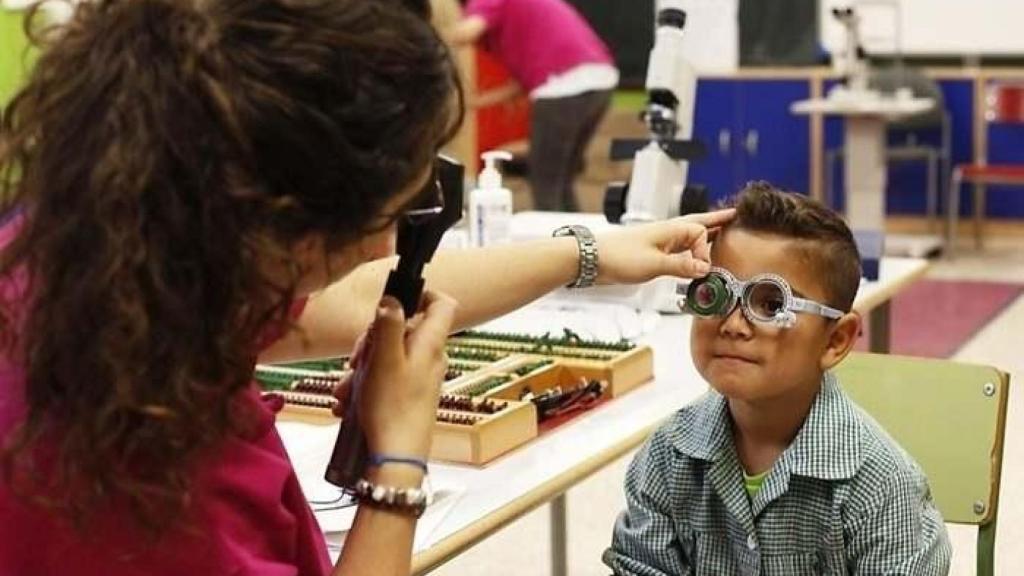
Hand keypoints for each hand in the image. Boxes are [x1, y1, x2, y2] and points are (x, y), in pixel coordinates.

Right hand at [339, 291, 455, 458]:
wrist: (396, 459)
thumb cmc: (392, 408)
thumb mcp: (384, 359)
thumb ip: (389, 324)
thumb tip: (392, 298)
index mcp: (430, 343)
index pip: (441, 304)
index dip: (421, 294)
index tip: (393, 300)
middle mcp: (430, 358)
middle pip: (403, 331)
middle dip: (372, 341)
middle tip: (355, 359)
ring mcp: (420, 379)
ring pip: (388, 358)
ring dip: (361, 369)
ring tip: (344, 391)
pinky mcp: (409, 398)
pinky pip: (385, 381)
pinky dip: (364, 388)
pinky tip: (347, 404)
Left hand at [594, 209, 734, 284]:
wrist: (590, 259)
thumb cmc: (618, 256)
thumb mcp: (654, 264)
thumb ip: (681, 266)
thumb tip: (705, 268)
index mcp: (670, 229)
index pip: (700, 234)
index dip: (705, 252)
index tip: (704, 269)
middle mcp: (667, 233)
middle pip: (698, 224)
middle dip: (716, 221)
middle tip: (733, 216)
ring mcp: (659, 242)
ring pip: (688, 237)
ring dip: (704, 236)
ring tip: (719, 233)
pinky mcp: (651, 254)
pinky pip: (677, 250)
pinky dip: (689, 252)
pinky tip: (691, 257)